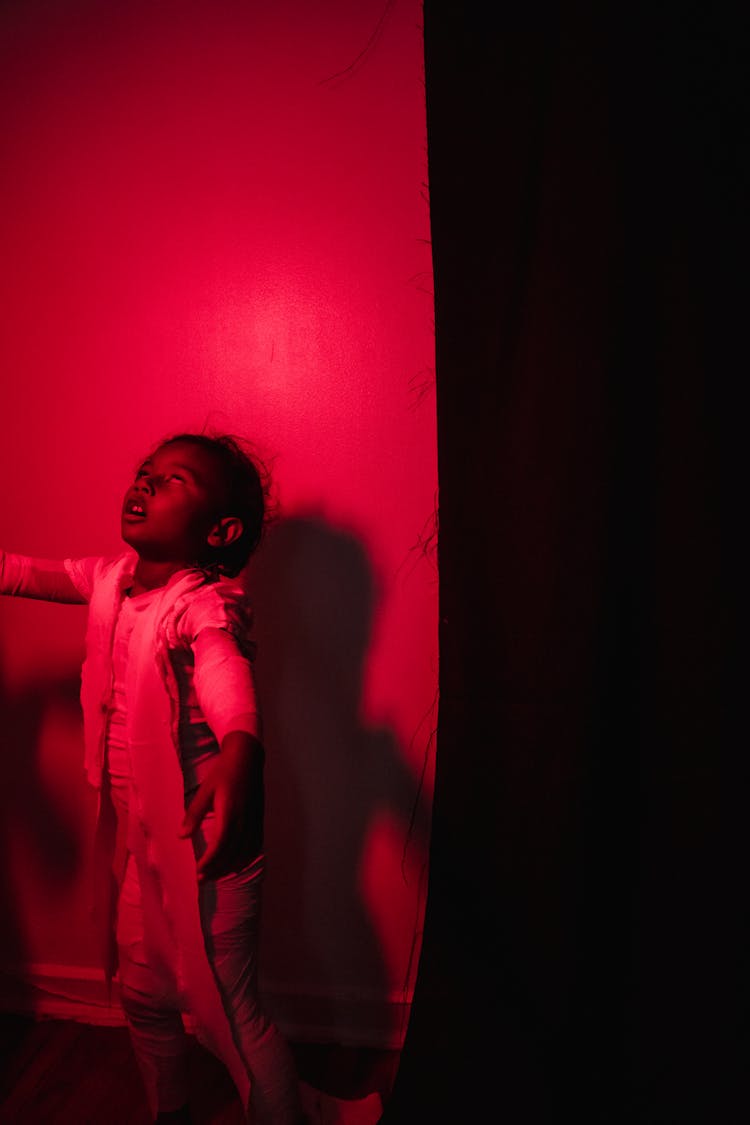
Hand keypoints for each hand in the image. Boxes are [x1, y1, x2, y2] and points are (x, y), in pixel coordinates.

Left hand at [179, 732, 263, 881]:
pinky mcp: (259, 820)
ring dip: (230, 867)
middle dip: (216, 869)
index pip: (221, 844)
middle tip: (201, 878)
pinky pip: (255, 847)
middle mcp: (245, 819)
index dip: (210, 861)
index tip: (198, 871)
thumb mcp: (205, 790)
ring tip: (215, 875)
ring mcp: (254, 821)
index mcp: (230, 811)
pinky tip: (234, 865)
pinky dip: (244, 860)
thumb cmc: (223, 772)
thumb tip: (181, 836)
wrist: (248, 758)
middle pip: (232, 853)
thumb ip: (194, 814)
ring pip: (245, 853)